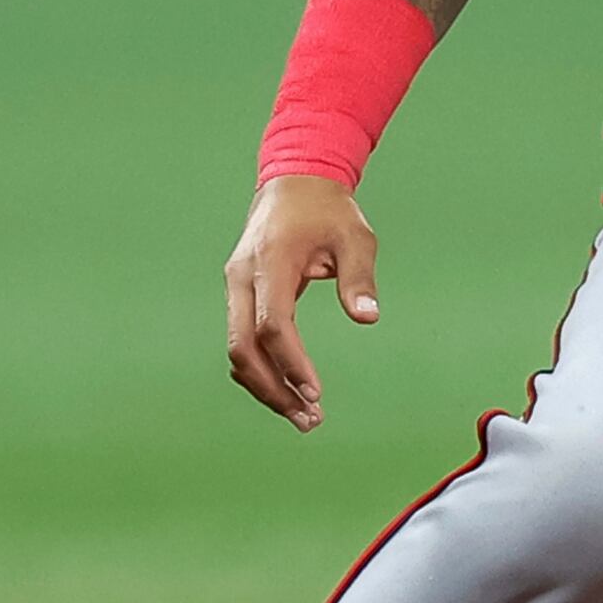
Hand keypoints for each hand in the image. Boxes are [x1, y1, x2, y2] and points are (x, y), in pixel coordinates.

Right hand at [225, 176, 379, 430]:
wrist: (294, 183)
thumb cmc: (327, 210)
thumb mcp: (355, 237)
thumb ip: (359, 277)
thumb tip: (366, 316)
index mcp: (270, 263)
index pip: (273, 326)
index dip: (291, 363)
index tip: (316, 392)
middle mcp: (242, 278)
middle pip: (244, 347)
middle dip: (273, 389)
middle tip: (308, 419)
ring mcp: (236, 287)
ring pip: (238, 349)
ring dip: (266, 385)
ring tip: (303, 415)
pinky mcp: (241, 295)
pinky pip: (243, 340)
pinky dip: (261, 369)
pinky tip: (288, 390)